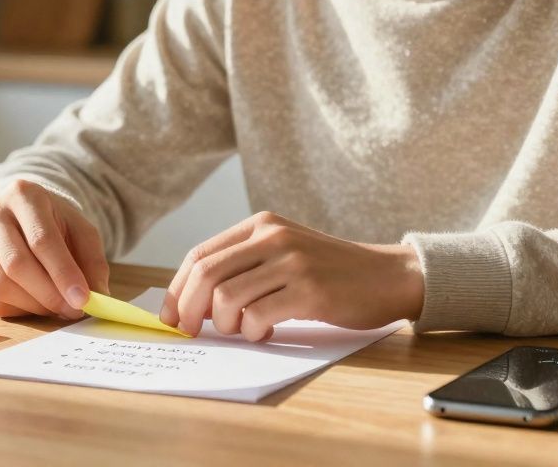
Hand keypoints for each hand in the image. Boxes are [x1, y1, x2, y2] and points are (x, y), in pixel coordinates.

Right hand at [0, 178, 110, 319]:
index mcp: (22, 194)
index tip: (83, 299)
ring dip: (34, 305)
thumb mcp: (78, 227)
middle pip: (17, 264)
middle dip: (49, 294)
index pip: (42, 240)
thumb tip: (98, 296)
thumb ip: (92, 260)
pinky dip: (16, 309)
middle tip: (74, 310)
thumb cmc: (51, 220)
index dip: (63, 273)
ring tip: (57, 305)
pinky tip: (34, 302)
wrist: (15, 210)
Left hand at [158, 212, 423, 341]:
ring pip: (228, 298)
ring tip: (243, 330)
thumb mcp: (283, 254)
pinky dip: (253, 332)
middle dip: (188, 309)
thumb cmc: (330, 273)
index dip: (176, 289)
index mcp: (261, 224)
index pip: (200, 254)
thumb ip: (243, 269)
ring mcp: (292, 262)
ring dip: (226, 325)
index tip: (170, 317)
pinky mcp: (310, 291)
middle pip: (206, 274)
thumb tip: (193, 304)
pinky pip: (259, 316)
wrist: (387, 276)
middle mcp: (273, 236)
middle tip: (191, 332)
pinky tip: (266, 331)